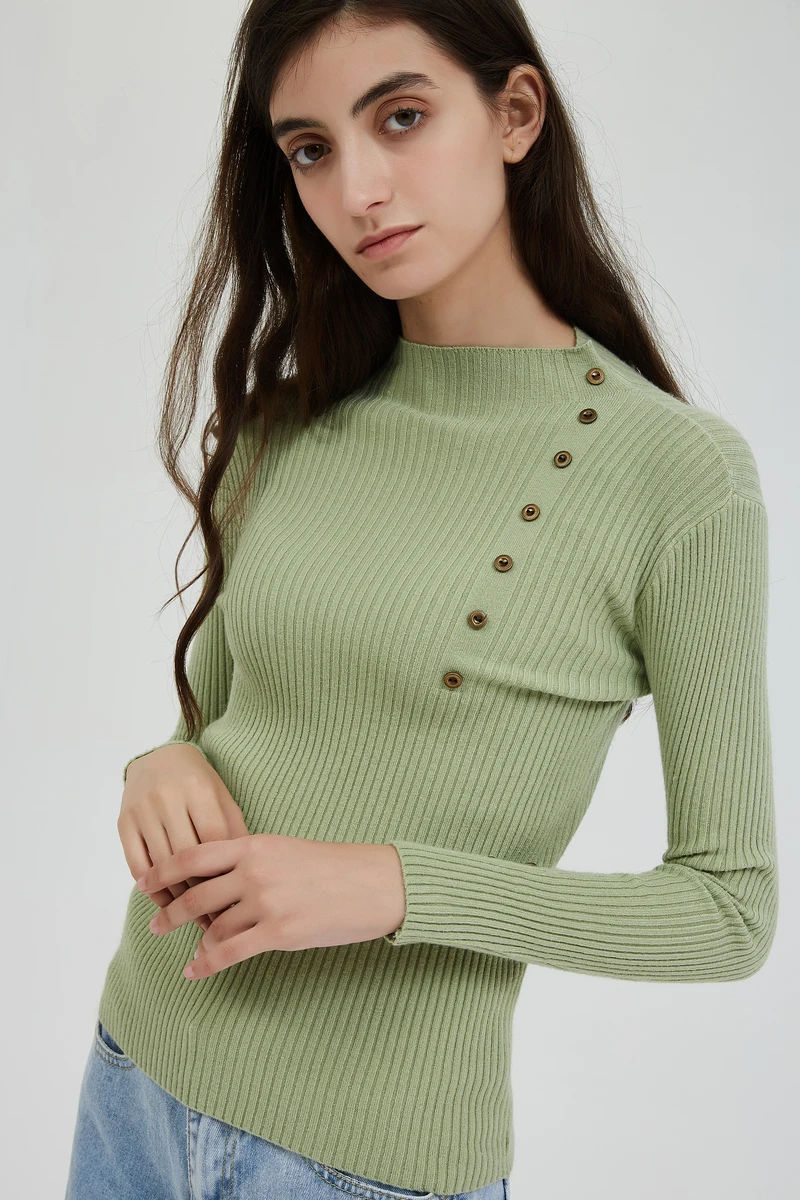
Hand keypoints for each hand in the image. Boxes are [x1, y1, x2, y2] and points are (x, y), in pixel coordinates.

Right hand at [119, 744, 249, 933]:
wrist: (160, 758)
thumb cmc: (201, 785)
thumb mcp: (224, 800)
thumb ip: (234, 832)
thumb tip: (245, 879)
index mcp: (200, 790)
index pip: (214, 844)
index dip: (225, 877)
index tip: (237, 905)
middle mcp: (169, 798)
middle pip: (187, 859)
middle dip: (203, 894)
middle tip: (217, 922)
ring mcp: (143, 810)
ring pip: (162, 866)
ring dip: (178, 898)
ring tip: (195, 918)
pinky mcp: (123, 822)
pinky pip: (137, 866)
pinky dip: (152, 890)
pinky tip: (167, 903)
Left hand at [136, 832, 406, 979]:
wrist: (378, 883)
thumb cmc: (338, 866)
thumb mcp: (288, 850)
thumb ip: (252, 861)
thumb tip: (220, 881)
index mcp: (256, 845)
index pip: (194, 856)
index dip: (164, 870)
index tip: (144, 881)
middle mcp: (254, 871)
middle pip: (196, 894)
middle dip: (170, 911)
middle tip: (155, 923)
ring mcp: (266, 902)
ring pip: (213, 926)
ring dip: (196, 941)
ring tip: (187, 950)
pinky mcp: (279, 932)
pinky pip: (230, 952)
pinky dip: (206, 964)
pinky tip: (195, 971)